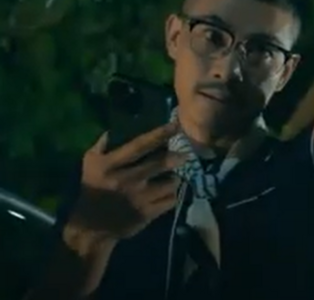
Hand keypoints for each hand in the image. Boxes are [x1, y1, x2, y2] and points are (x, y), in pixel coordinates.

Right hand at [65, 123, 184, 245]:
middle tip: (184, 155)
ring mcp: (139, 197)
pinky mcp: (147, 213)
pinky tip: (168, 194)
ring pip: (171, 182)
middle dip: (177, 157)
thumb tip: (112, 130)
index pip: (140, 145)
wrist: (90, 227)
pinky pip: (171, 200)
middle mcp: (127, 179)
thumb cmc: (91, 191)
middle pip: (161, 163)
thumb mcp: (89, 165)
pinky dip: (173, 195)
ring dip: (175, 178)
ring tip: (173, 178)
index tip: (176, 125)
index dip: (160, 134)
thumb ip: (101, 146)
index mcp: (111, 165)